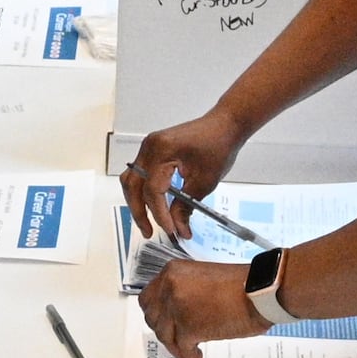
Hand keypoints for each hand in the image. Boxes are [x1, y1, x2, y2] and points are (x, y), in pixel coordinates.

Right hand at [122, 105, 249, 246]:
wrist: (224, 126)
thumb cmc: (218, 144)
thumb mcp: (204, 182)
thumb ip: (185, 207)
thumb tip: (177, 227)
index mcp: (162, 151)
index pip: (152, 190)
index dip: (159, 214)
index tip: (170, 230)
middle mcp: (150, 147)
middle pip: (133, 186)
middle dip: (139, 212)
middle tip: (149, 232)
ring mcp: (149, 147)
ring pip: (132, 180)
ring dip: (137, 202)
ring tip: (147, 222)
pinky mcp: (153, 150)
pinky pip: (139, 173)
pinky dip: (142, 191)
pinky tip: (152, 204)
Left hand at [139, 257, 269, 357]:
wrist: (259, 292)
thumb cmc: (240, 285)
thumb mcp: (202, 279)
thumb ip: (185, 291)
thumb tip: (177, 313)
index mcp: (172, 272)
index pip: (149, 297)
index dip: (157, 313)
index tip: (166, 323)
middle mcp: (168, 287)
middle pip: (152, 316)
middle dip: (163, 331)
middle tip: (176, 339)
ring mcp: (176, 307)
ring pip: (164, 334)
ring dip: (175, 346)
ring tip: (189, 352)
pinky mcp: (188, 327)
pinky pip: (181, 346)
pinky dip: (188, 354)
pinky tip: (196, 355)